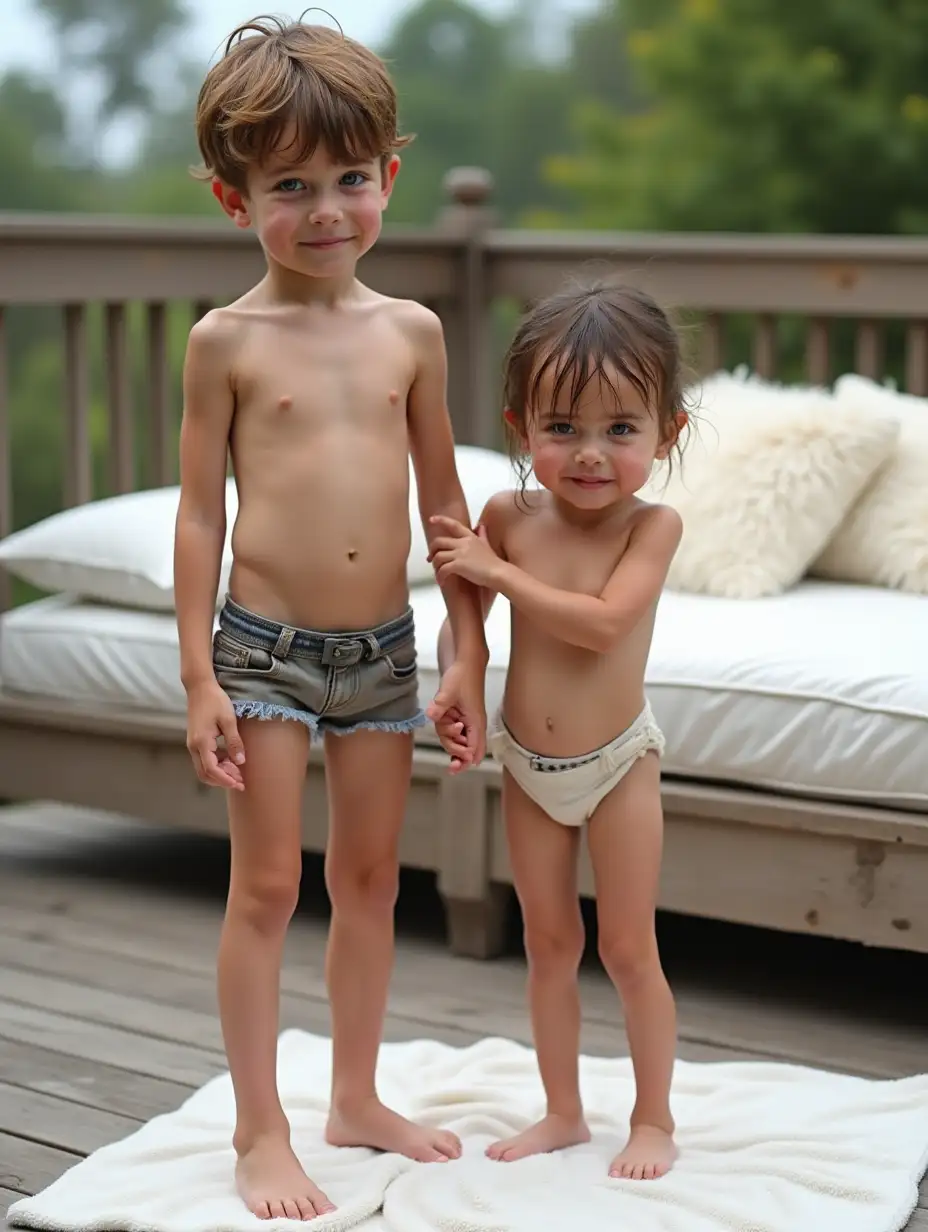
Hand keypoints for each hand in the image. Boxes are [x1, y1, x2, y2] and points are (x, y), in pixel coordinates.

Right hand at [185, 679, 245, 790]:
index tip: (239, 784)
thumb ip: (234, 742)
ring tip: (238, 773)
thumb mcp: (228, 720)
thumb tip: (240, 762)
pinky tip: (230, 760)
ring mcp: (193, 744)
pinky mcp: (195, 741)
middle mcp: (194, 746)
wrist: (200, 688)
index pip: (212, 769)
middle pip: (205, 773)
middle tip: (241, 782)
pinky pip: (204, 759)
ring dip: (220, 773)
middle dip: (222, 780)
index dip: (225, 779)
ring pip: (204, 768)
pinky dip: (217, 765)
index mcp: (202, 742)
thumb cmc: (215, 701)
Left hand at [427, 659, 486, 773]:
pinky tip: (443, 722)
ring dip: (447, 735)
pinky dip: (446, 731)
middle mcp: (473, 724)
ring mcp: (466, 720)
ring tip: (444, 718)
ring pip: (455, 739)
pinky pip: (452, 731)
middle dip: (456, 752)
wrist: (465, 662)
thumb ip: (441, 704)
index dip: (466, 760)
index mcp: (476, 721)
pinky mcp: (459, 715)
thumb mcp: (449, 690)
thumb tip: (431, 715)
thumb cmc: (463, 675)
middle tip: (450, 764)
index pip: (475, 748)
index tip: (455, 767)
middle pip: (465, 748)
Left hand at [428, 516, 502, 587]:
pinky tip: (442, 582)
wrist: (498, 573)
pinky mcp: (459, 565)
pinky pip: (443, 570)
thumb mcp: (487, 544)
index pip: (453, 525)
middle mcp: (463, 543)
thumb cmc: (493, 562)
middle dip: (432, 551)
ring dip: (435, 566)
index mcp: (469, 537)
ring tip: (438, 574)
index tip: (431, 519)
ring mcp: (460, 553)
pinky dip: (440, 576)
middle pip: (439, 542)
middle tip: (430, 559)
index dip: (441, 520)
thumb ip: (482, 535)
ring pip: (438, 556)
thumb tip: (481, 526)